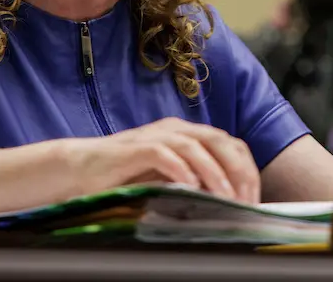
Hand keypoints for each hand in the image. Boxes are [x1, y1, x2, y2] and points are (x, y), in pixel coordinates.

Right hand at [73, 117, 259, 203]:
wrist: (79, 168)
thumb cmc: (125, 176)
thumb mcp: (169, 179)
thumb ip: (195, 183)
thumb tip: (228, 203)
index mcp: (188, 134)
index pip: (231, 145)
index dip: (247, 170)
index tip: (252, 200)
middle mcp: (176, 129)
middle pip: (220, 141)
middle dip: (238, 171)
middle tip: (244, 201)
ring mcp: (155, 135)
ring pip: (196, 146)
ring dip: (214, 172)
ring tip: (224, 197)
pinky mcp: (134, 148)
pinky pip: (163, 153)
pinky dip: (180, 169)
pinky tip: (189, 188)